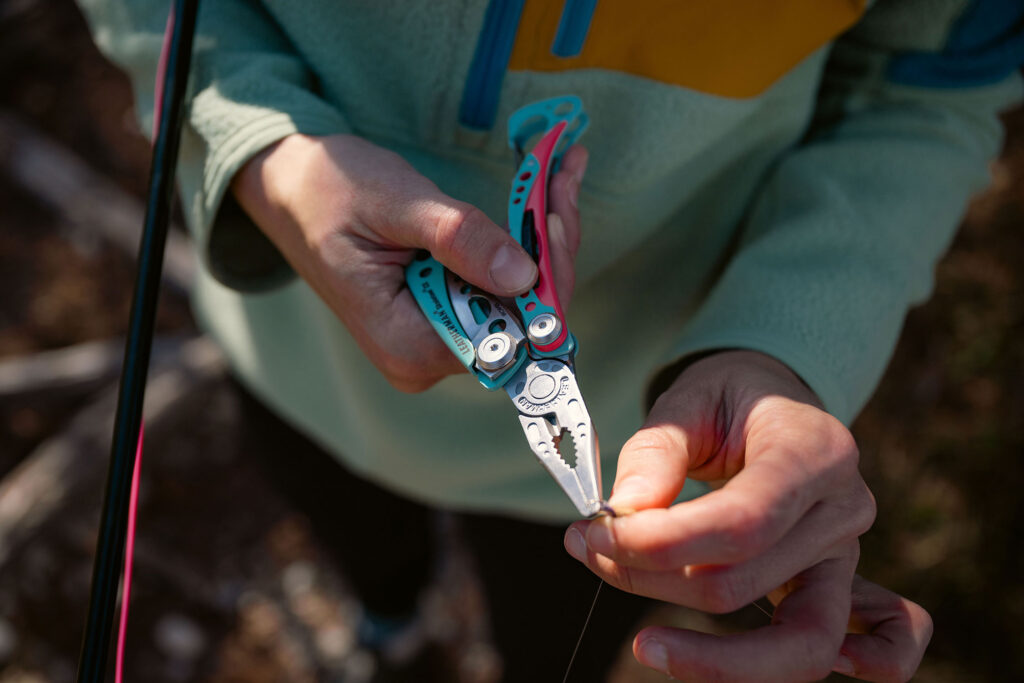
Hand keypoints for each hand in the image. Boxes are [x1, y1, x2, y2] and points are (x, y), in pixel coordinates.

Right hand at [232, 134, 587, 390]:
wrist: (292, 189)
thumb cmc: (329, 192)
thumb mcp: (395, 204)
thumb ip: (457, 239)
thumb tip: (523, 276)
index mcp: (408, 345)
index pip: (506, 336)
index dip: (542, 285)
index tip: (556, 219)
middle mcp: (426, 358)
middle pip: (521, 322)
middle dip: (548, 252)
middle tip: (561, 181)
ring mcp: (437, 340)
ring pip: (518, 302)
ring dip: (540, 241)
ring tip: (556, 175)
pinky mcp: (445, 316)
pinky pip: (500, 288)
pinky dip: (522, 244)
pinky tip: (540, 198)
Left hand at [563, 350, 930, 680]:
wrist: (774, 400)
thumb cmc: (730, 397)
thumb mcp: (687, 399)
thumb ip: (654, 454)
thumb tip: (623, 517)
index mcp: (813, 451)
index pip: (742, 522)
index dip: (661, 544)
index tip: (594, 535)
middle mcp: (843, 509)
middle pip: (743, 582)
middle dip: (650, 580)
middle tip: (590, 551)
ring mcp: (849, 555)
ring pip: (794, 640)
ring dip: (706, 654)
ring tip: (643, 641)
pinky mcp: (842, 587)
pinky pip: (881, 648)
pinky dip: (847, 668)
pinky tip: (759, 667)